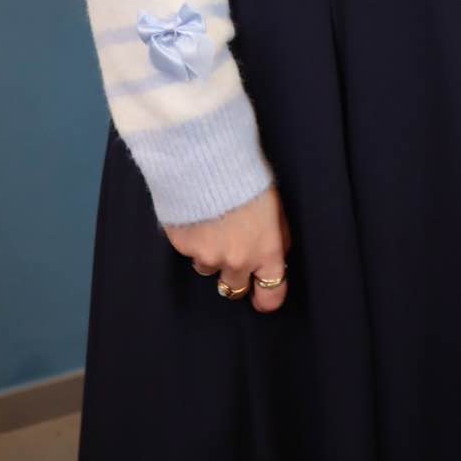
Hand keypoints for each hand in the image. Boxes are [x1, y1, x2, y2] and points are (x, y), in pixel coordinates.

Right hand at [163, 182, 291, 312]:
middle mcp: (237, 262)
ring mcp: (207, 257)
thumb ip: (276, 236)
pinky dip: (191, 238)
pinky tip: (194, 215)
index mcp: (266, 253)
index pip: (271, 296)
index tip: (261, 296)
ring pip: (207, 268)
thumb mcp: (275, 207)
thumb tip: (276, 252)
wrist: (208, 163)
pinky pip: (188, 250)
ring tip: (210, 225)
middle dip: (234, 276)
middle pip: (234, 289)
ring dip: (209, 254)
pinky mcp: (183, 246)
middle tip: (231, 254)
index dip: (266, 298)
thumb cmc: (248, 178)